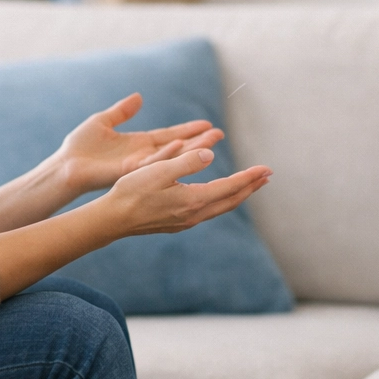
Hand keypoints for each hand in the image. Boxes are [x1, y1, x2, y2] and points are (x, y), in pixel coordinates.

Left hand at [55, 93, 223, 194]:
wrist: (64, 168)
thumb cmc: (79, 148)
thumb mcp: (103, 121)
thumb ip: (122, 111)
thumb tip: (138, 96)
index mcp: (139, 144)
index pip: (170, 135)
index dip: (189, 130)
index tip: (208, 125)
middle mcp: (144, 155)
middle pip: (178, 146)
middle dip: (199, 140)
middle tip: (220, 134)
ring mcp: (139, 165)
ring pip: (172, 155)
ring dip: (192, 147)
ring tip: (212, 139)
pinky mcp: (130, 171)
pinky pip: (152, 162)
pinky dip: (167, 153)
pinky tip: (182, 144)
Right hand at [99, 148, 270, 236]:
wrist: (112, 220)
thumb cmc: (131, 192)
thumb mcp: (157, 170)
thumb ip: (185, 162)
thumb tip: (210, 154)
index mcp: (192, 200)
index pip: (229, 187)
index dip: (249, 177)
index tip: (266, 168)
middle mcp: (194, 214)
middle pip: (231, 201)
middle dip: (250, 187)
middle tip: (267, 176)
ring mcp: (186, 221)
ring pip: (221, 208)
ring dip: (238, 195)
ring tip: (249, 185)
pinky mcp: (177, 223)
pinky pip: (208, 211)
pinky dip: (222, 201)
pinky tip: (219, 197)